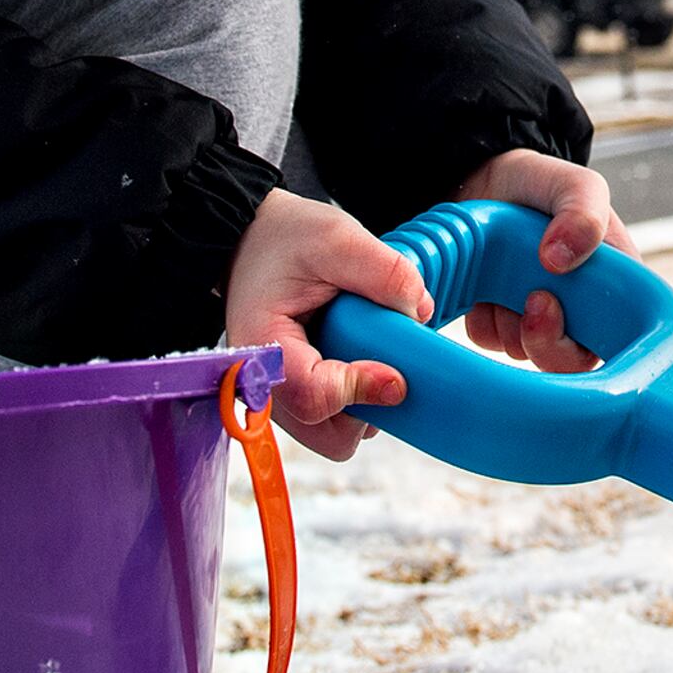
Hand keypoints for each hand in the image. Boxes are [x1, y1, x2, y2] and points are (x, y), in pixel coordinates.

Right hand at [223, 189, 430, 462]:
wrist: (252, 242)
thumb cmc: (285, 238)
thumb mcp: (336, 237)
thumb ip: (384, 272)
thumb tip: (420, 314)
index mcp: (262, 347)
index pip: (314, 397)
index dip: (364, 388)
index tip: (396, 372)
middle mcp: (264, 386)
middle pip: (331, 435)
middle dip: (369, 403)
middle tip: (382, 356)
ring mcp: (281, 399)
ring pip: (338, 434)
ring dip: (366, 400)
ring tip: (365, 346)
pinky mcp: (298, 400)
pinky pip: (338, 421)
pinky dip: (359, 396)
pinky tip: (358, 353)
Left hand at [453, 149, 630, 373]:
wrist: (485, 179)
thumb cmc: (540, 184)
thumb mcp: (574, 184)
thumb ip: (583, 214)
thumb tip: (562, 259)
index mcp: (612, 285)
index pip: (616, 339)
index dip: (585, 339)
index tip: (549, 303)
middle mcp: (579, 310)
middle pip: (570, 362)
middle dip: (542, 341)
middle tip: (525, 302)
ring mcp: (539, 319)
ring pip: (524, 352)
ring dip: (507, 320)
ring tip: (503, 274)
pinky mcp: (501, 322)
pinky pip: (489, 340)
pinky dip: (482, 317)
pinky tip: (485, 285)